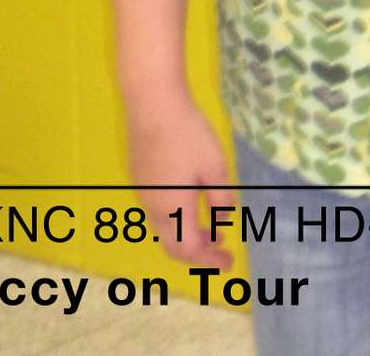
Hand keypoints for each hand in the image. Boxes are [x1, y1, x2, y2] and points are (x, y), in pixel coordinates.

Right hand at [125, 93, 234, 268]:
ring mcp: (144, 194)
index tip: (228, 264)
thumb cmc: (188, 136)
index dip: (210, 260)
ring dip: (188, 235)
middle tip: (222, 250)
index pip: (191, 250)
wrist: (153, 106)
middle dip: (199, 253)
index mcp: (174, 210)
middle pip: (174, 246)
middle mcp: (154, 209)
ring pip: (165, 229)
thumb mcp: (215, 168)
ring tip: (214, 229)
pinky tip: (193, 205)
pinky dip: (177, 220)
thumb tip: (222, 221)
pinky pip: (159, 213)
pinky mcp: (141, 178)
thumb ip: (220, 199)